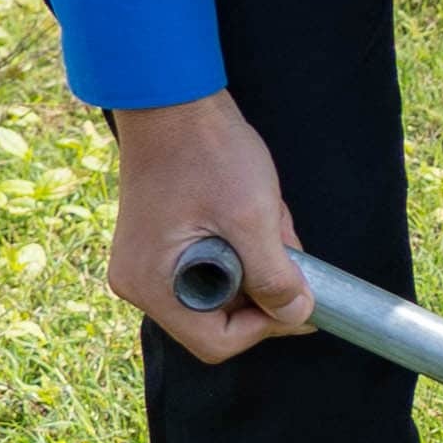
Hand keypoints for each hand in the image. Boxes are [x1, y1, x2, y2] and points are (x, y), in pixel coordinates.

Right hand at [111, 95, 311, 366]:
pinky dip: (242, 244)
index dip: (265, 328)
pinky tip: (251, 208)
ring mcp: (149, 262)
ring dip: (256, 260)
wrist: (174, 100)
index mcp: (153, 284)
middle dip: (263, 285)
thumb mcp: (252, 217)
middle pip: (218, 319)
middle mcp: (142, 282)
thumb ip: (274, 274)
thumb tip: (297, 315)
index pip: (216, 342)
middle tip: (282, 241)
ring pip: (221, 288)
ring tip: (265, 214)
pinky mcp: (161, 244)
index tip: (300, 297)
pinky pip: (211, 263)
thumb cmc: (207, 152)